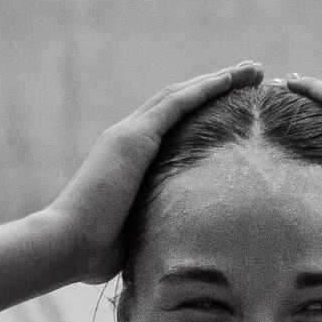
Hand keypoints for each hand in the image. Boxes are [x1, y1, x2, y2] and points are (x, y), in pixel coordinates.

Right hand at [46, 62, 262, 281]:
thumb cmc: (97, 252)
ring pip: (181, 95)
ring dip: (219, 79)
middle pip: (181, 102)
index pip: (174, 125)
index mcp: (132, 160)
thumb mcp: (140, 234)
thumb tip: (183, 248)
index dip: (205, 109)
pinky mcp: (133, 138)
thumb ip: (160, 227)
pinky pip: (176, 104)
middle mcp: (130, 139)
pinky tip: (229, 79)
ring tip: (253, 70)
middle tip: (253, 74)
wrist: (67, 244)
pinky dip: (204, 89)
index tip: (237, 104)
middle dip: (219, 85)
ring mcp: (129, 135)